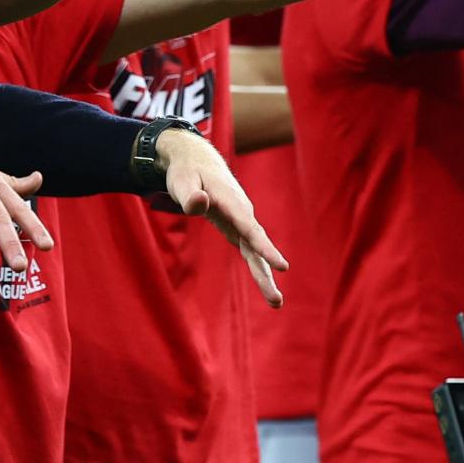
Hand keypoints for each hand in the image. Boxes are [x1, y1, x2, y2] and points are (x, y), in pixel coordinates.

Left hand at [155, 127, 288, 306]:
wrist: (198, 160)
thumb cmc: (188, 172)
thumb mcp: (181, 180)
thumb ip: (189, 194)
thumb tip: (199, 204)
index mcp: (231, 202)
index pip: (249, 228)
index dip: (264, 247)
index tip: (282, 266)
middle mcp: (242, 212)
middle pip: (256, 246)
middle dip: (266, 273)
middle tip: (276, 301)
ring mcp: (242, 220)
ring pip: (256, 251)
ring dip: (265, 275)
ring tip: (276, 302)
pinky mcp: (238, 227)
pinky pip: (250, 249)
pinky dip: (259, 266)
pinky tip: (266, 285)